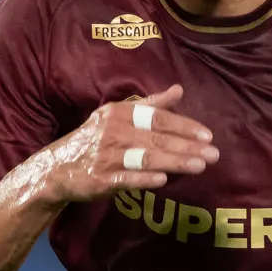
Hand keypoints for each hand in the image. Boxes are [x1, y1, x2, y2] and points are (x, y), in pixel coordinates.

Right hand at [17, 88, 216, 206]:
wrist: (57, 168)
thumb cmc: (93, 139)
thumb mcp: (117, 115)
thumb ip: (150, 104)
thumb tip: (179, 90)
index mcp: (119, 113)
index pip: (158, 118)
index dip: (184, 126)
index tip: (208, 135)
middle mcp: (112, 132)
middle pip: (157, 139)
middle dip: (188, 147)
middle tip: (214, 154)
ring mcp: (105, 157)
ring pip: (146, 158)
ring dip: (175, 162)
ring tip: (199, 166)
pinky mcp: (100, 180)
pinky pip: (126, 179)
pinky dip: (144, 179)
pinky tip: (164, 180)